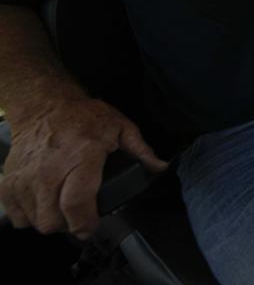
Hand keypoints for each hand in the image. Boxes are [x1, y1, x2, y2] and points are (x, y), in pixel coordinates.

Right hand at [0, 97, 167, 239]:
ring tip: (63, 206)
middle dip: (70, 224)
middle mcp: (49, 172)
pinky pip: (18, 216)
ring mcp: (25, 179)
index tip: (92, 226)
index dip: (86, 223)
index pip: (77, 204)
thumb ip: (141, 150)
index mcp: (81, 158)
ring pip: (36, 222)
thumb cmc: (83, 116)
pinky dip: (30, 215)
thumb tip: (160, 167)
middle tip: (80, 214)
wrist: (44, 106)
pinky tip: (44, 203)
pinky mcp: (9, 184)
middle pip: (54, 220)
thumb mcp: (120, 127)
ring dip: (51, 220)